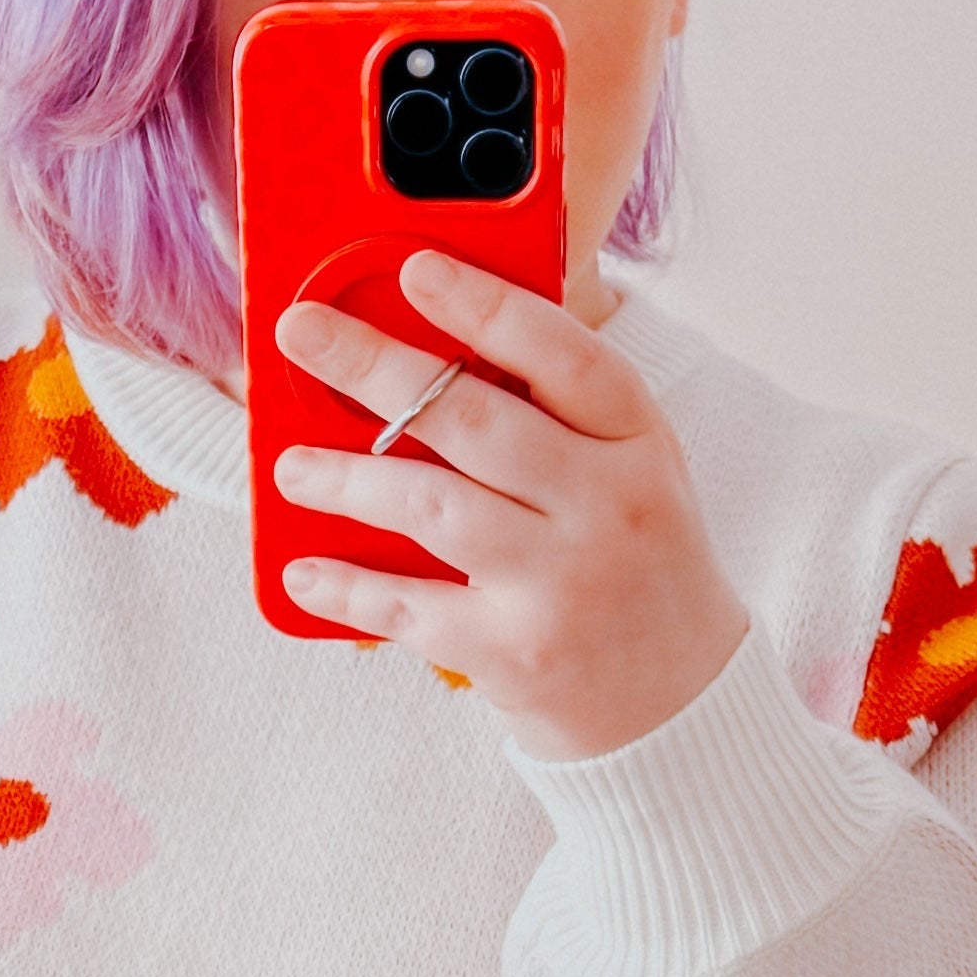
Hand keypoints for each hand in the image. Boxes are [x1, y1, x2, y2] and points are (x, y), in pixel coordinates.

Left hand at [271, 252, 749, 760]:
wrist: (684, 710)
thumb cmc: (637, 568)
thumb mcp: (634, 474)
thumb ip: (560, 415)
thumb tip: (437, 344)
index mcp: (641, 442)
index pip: (564, 354)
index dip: (485, 305)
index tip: (415, 266)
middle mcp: (607, 507)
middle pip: (474, 420)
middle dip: (375, 367)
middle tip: (302, 333)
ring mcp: (561, 585)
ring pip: (430, 507)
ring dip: (346, 478)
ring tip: (291, 464)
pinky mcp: (515, 656)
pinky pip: (409, 608)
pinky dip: (346, 587)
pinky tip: (303, 570)